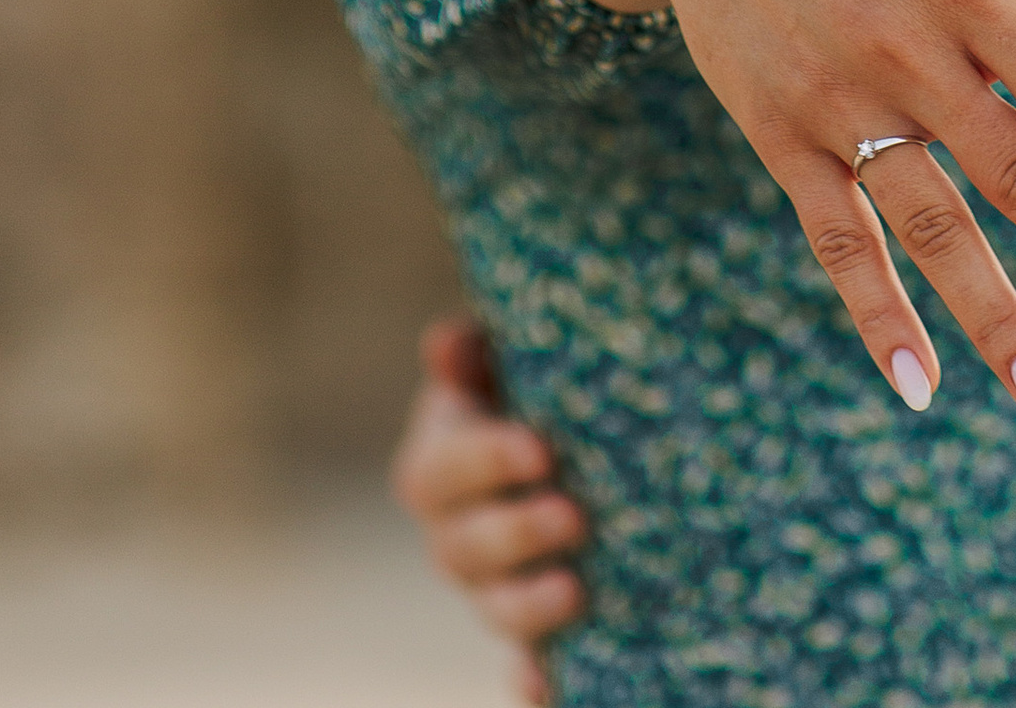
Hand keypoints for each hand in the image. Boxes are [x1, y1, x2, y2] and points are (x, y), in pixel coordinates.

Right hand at [391, 316, 588, 702]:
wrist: (568, 440)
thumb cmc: (534, 382)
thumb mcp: (506, 360)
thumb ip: (475, 353)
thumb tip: (443, 342)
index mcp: (440, 462)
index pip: (441, 469)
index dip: (485, 462)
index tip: (540, 449)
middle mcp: (454, 532)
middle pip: (463, 549)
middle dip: (516, 534)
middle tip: (574, 514)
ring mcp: (491, 585)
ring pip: (492, 608)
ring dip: (527, 608)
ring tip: (575, 589)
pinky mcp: (532, 625)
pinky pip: (523, 663)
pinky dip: (532, 678)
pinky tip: (550, 686)